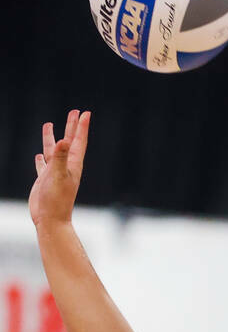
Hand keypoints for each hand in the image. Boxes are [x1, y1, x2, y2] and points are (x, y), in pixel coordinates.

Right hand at [29, 110, 89, 227]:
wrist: (51, 219)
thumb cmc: (56, 200)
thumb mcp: (57, 176)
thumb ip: (60, 158)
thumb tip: (64, 141)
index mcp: (73, 164)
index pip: (79, 141)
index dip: (81, 126)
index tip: (85, 112)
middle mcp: (66, 167)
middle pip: (69, 142)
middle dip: (71, 126)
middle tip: (74, 111)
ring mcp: (55, 173)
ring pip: (53, 150)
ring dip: (52, 137)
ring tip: (49, 124)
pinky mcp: (45, 180)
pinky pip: (43, 165)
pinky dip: (41, 158)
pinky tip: (38, 154)